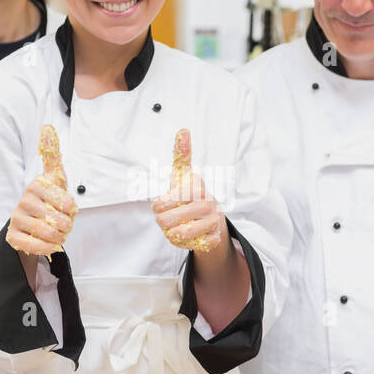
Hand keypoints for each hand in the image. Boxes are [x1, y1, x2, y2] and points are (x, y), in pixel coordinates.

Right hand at [5, 124, 77, 256]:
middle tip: (60, 222)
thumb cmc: (47, 199)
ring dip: (59, 237)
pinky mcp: (12, 236)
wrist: (30, 224)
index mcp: (36, 185)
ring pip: (49, 234)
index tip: (65, 208)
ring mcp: (16, 218)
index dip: (72, 210)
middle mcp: (24, 200)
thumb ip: (53, 154)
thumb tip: (47, 126)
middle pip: (60, 220)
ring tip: (56, 232)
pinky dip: (48, 247)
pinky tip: (49, 243)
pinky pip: (36, 246)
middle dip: (66, 225)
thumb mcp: (54, 177)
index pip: (68, 203)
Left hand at [152, 128, 225, 253]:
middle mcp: (208, 202)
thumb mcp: (182, 176)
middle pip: (171, 219)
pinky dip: (182, 243)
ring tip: (174, 228)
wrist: (210, 221)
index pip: (169, 199)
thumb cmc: (190, 196)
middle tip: (164, 219)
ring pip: (181, 233)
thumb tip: (183, 129)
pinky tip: (185, 236)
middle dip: (163, 221)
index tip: (158, 205)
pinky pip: (190, 245)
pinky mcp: (215, 239)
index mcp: (197, 187)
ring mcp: (213, 221)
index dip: (160, 205)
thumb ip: (181, 154)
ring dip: (172, 233)